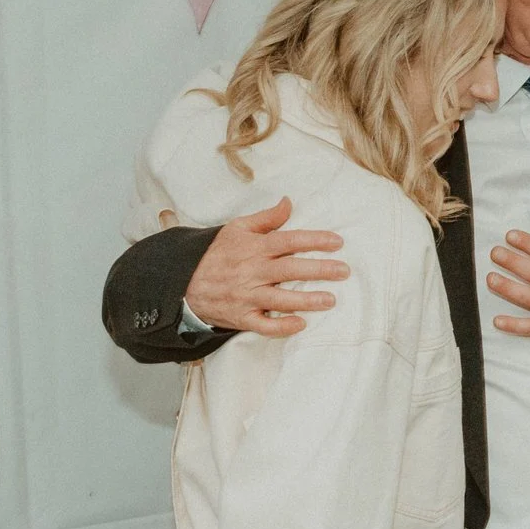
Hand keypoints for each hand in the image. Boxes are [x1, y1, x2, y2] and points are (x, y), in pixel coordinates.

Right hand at [183, 197, 348, 335]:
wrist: (186, 284)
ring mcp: (247, 296)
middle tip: (344, 271)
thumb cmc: (218, 255)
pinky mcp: (242, 317)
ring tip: (330, 300)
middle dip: (318, 270)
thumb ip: (266, 218)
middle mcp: (252, 272)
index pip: (288, 241)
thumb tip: (289, 202)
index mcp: (253, 248)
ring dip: (306, 301)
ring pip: (280, 299)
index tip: (337, 242)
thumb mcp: (236, 229)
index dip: (314, 240)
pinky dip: (281, 326)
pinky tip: (300, 324)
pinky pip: (264, 325)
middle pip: (289, 270)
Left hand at [489, 210, 529, 353]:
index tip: (510, 236)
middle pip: (529, 270)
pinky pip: (529, 326)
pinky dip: (513, 325)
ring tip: (490, 278)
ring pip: (524, 295)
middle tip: (494, 253)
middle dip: (509, 260)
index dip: (525, 242)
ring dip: (505, 287)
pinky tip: (498, 321)